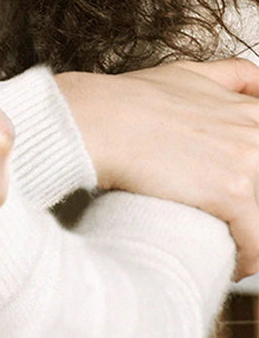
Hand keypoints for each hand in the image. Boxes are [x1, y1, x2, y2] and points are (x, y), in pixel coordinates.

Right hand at [57, 59, 258, 278]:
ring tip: (231, 247)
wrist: (95, 120)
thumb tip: (257, 81)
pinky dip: (247, 259)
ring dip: (252, 236)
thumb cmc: (126, 100)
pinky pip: (257, 242)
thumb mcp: (185, 74)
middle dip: (251, 208)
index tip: (243, 193)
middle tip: (230, 219)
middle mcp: (255, 133)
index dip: (252, 177)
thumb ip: (230, 75)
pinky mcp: (233, 193)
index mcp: (249, 111)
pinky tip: (232, 264)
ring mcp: (248, 162)